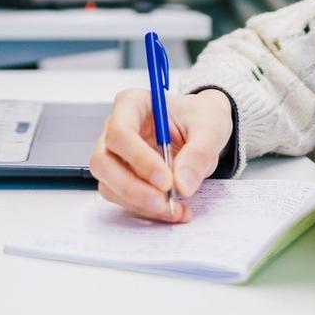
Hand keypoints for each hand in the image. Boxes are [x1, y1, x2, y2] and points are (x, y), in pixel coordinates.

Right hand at [90, 86, 233, 222]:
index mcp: (133, 104)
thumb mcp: (211, 127)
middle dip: (132, 187)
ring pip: (108, 184)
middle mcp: (115, 129)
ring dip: (139, 203)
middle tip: (164, 202)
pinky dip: (147, 210)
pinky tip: (173, 211)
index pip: (120, 131)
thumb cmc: (201, 119)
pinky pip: (123, 199)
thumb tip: (182, 185)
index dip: (138, 158)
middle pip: (103, 161)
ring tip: (174, 209)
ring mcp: (114, 155)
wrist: (203, 132)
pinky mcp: (120, 178)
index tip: (166, 180)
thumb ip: (199, 153)